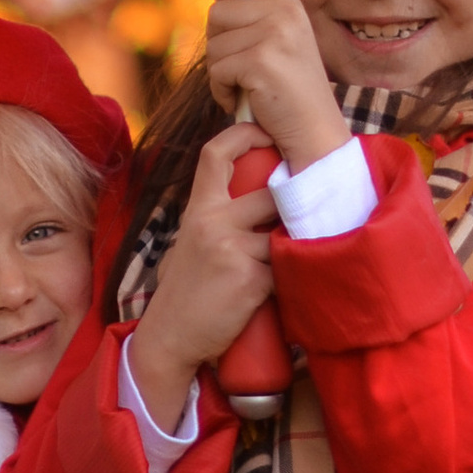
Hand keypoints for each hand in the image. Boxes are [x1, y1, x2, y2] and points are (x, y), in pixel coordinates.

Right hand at [126, 121, 277, 428]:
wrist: (169, 338)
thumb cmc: (186, 292)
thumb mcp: (192, 242)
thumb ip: (219, 218)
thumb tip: (264, 198)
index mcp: (197, 209)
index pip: (216, 154)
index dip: (244, 134)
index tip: (267, 134)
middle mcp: (212, 222)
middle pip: (271, 192)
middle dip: (292, 206)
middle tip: (302, 217)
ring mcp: (232, 250)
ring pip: (285, 234)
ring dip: (292, 249)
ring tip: (289, 263)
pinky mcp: (251, 280)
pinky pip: (287, 269)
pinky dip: (290, 280)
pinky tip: (281, 290)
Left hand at [203, 0, 348, 168]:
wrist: (314, 132)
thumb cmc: (290, 92)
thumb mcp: (282, 42)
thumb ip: (256, 17)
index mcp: (291, 4)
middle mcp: (285, 14)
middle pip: (217, 11)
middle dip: (219, 43)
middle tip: (242, 66)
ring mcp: (274, 36)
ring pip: (213, 44)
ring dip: (221, 72)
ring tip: (248, 86)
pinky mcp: (260, 62)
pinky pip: (216, 70)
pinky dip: (222, 91)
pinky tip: (244, 100)